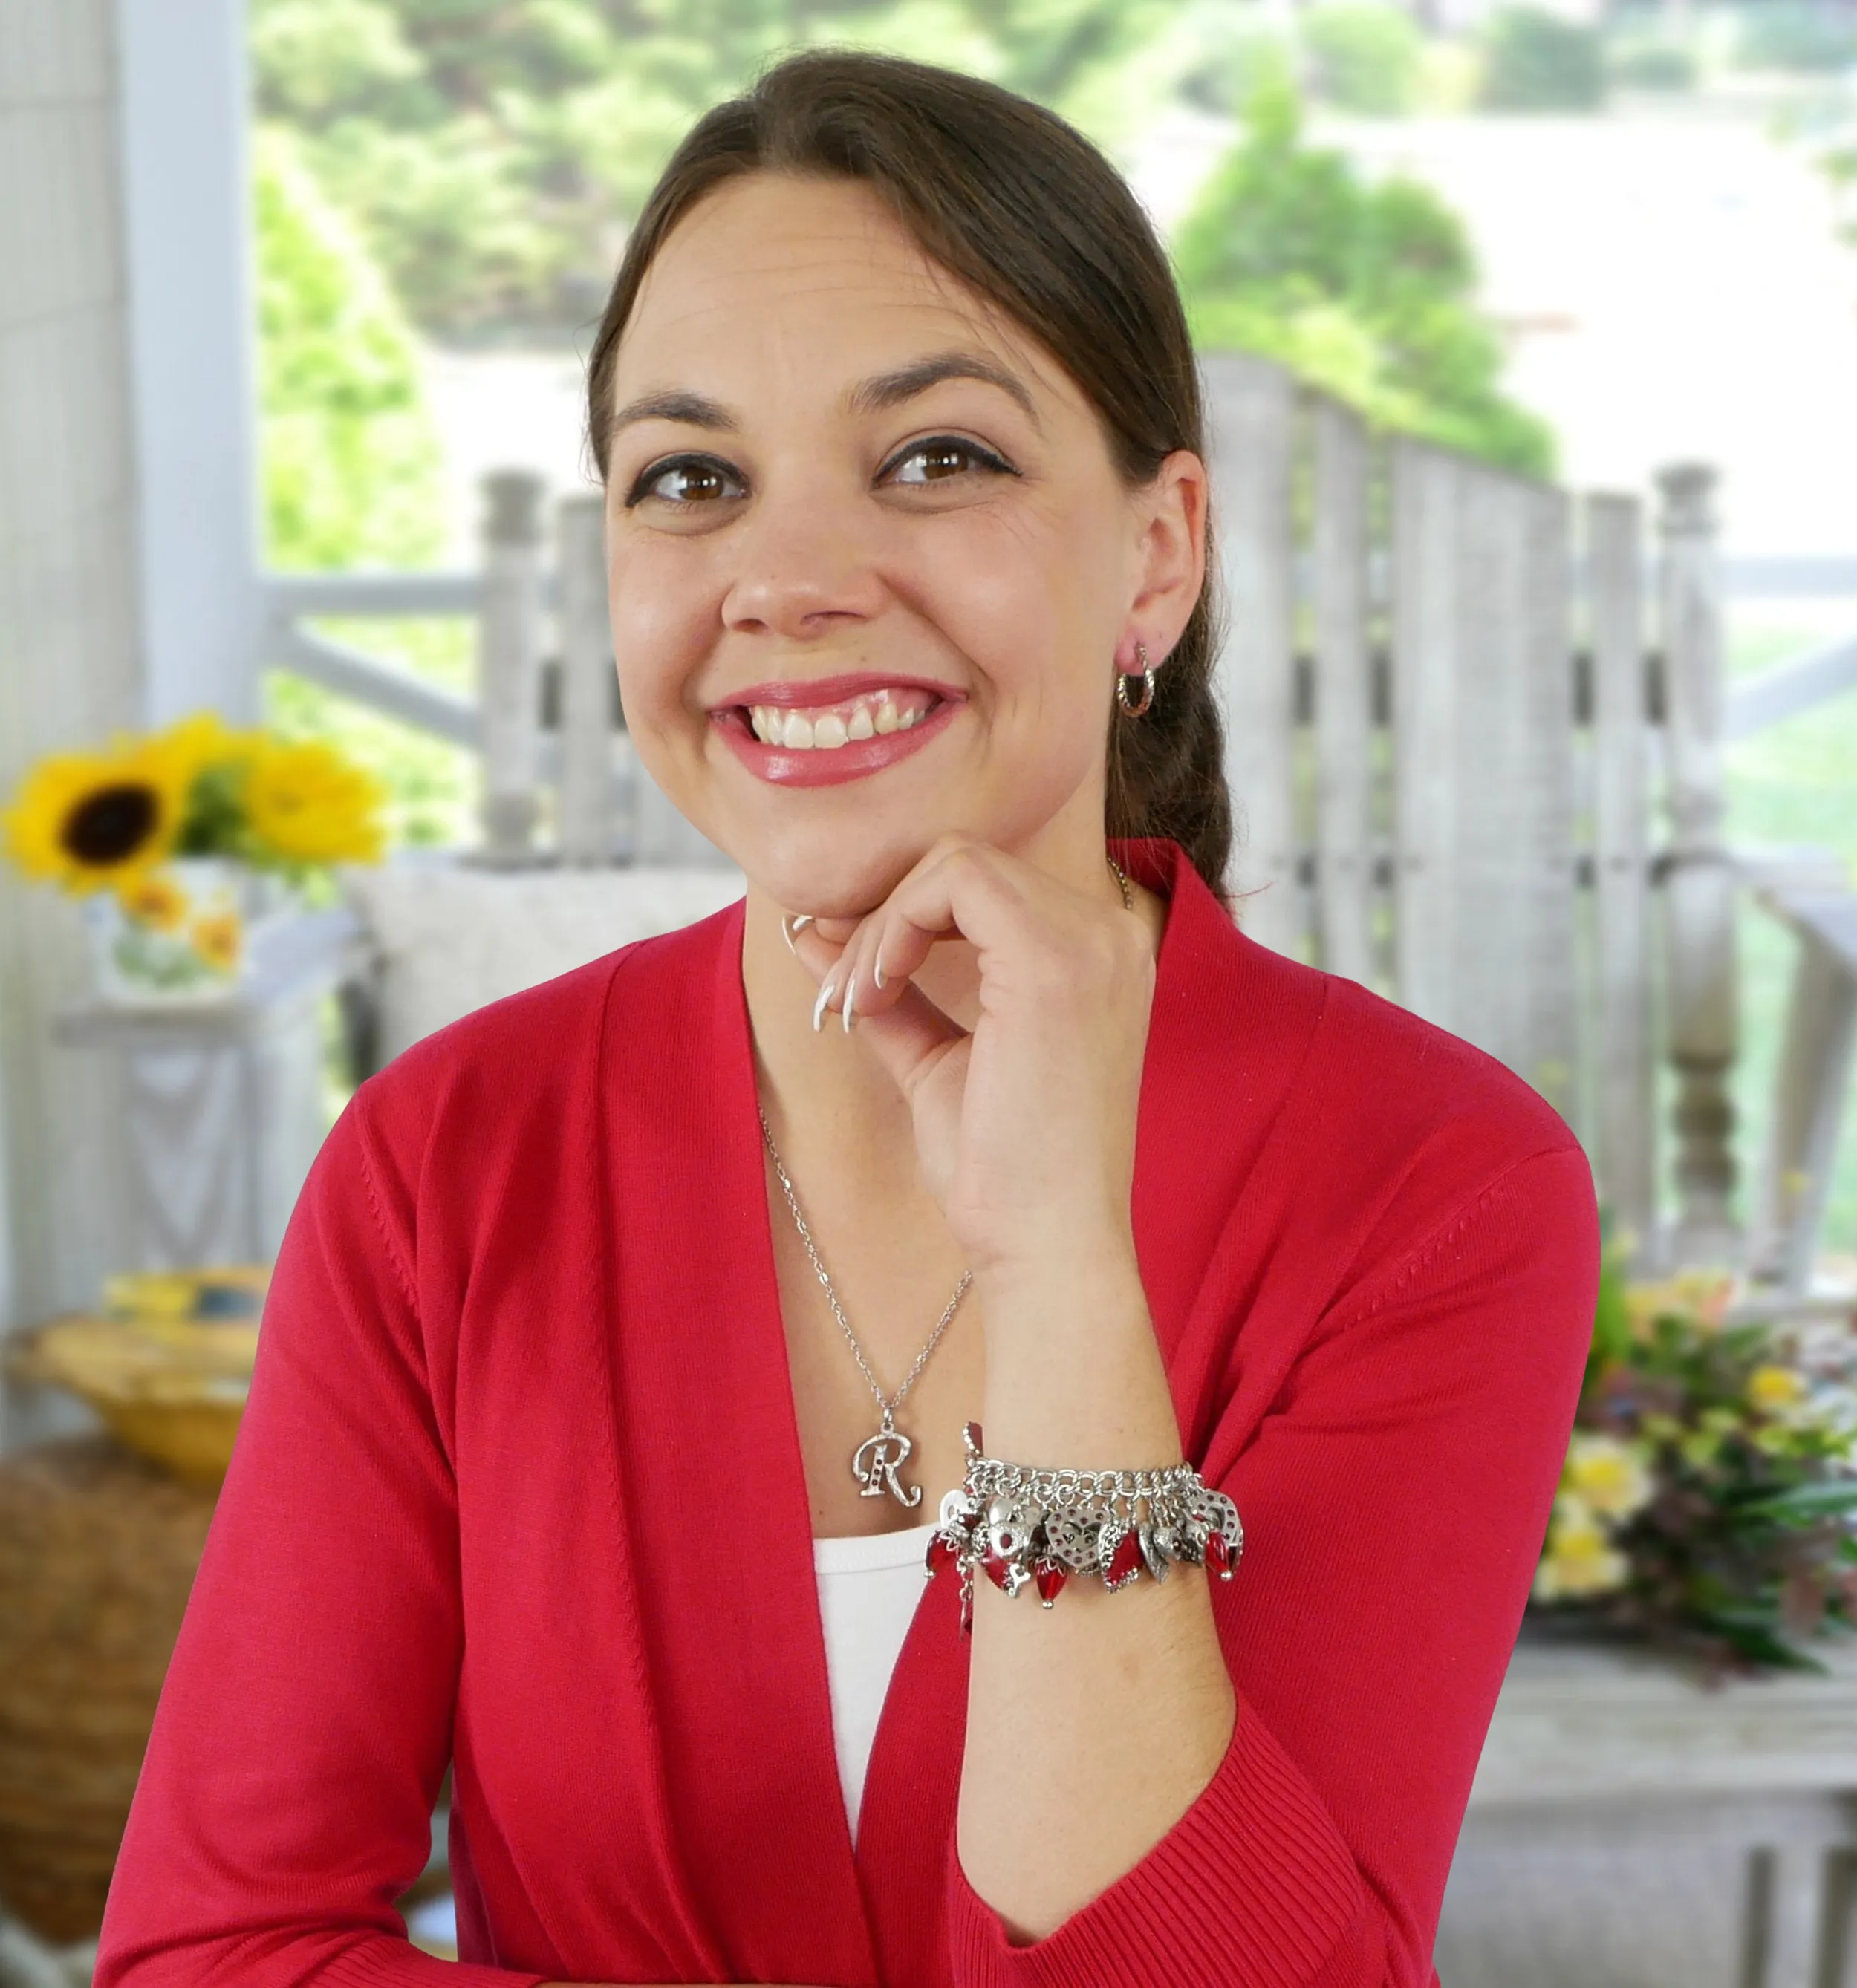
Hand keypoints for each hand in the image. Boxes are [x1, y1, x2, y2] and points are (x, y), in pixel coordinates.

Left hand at [792, 834, 1154, 1280]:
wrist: (1046, 1244)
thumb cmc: (1003, 1172)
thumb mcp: (937, 1060)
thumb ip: (890, 990)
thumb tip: (816, 932)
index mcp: (1096, 956)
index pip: (984, 883)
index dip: (903, 917)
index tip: (856, 988)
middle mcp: (1109, 935)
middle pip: (964, 862)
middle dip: (883, 920)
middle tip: (844, 998)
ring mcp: (1091, 941)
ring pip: (952, 862)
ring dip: (882, 926)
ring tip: (857, 1003)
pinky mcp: (1054, 959)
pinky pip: (952, 880)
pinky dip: (894, 925)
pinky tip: (877, 991)